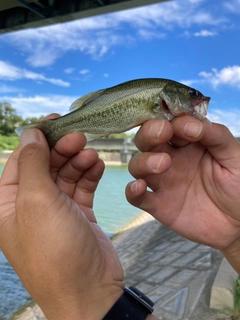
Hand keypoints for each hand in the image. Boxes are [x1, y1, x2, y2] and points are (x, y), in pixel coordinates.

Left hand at [0, 119, 123, 319]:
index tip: (55, 122)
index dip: (37, 139)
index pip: (20, 161)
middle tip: (80, 137)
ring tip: (91, 155)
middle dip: (62, 149)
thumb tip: (30, 133)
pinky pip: (81, 187)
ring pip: (65, 174)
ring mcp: (56, 210)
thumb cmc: (56, 250)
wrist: (89, 290)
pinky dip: (89, 175)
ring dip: (78, 161)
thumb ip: (32, 163)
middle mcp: (30, 206)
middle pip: (45, 165)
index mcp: (9, 204)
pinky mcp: (78, 214)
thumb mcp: (37, 202)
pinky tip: (97, 166)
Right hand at [126, 116, 239, 271]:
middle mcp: (171, 159)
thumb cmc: (238, 186)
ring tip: (163, 164)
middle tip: (164, 132)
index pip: (172, 124)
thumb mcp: (234, 157)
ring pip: (138, 165)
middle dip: (150, 132)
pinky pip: (137, 197)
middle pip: (147, 139)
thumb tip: (193, 123)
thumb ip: (216, 136)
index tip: (190, 128)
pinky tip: (138, 187)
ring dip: (144, 160)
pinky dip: (132, 191)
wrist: (239, 223)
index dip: (176, 121)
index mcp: (189, 144)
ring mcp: (163, 182)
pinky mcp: (158, 205)